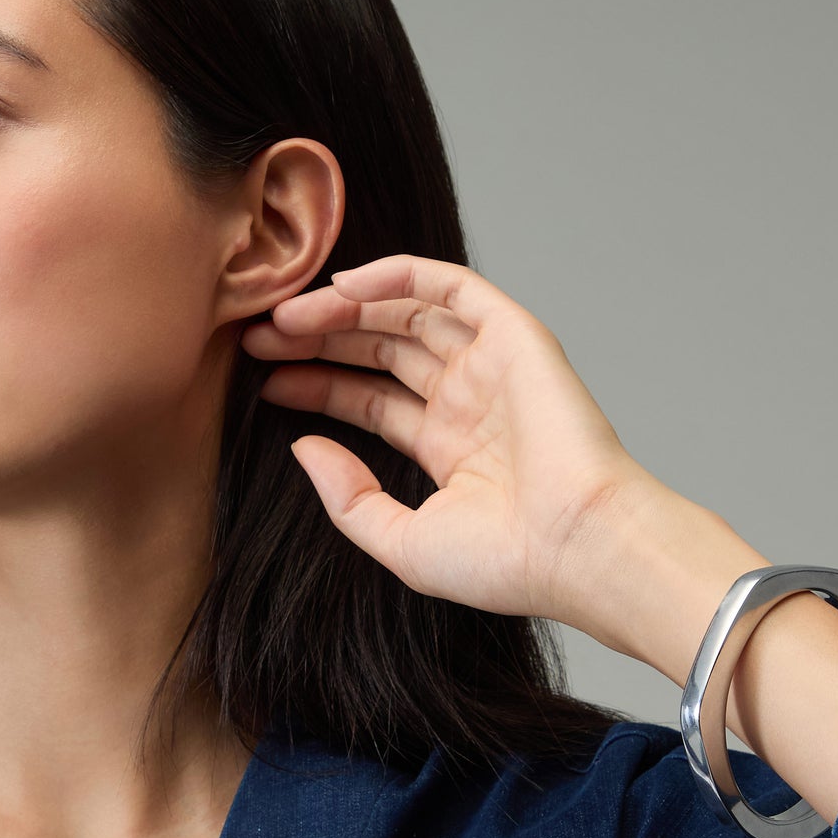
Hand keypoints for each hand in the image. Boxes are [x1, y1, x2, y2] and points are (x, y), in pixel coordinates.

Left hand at [243, 254, 634, 625]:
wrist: (577, 547)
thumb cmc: (505, 562)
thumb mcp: (402, 542)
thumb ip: (348, 498)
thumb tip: (303, 446)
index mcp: (450, 447)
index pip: (370, 399)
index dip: (317, 384)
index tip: (265, 381)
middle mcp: (470, 400)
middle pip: (381, 348)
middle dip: (320, 339)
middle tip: (260, 337)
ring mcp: (492, 365)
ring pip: (406, 311)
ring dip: (345, 306)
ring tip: (287, 316)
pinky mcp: (514, 336)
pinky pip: (449, 285)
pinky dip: (397, 275)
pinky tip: (342, 287)